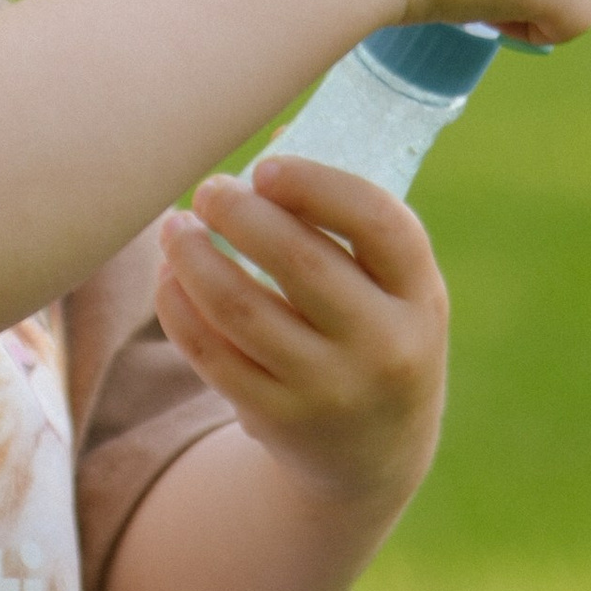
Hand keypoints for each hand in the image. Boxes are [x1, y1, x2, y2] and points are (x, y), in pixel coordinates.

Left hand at [153, 158, 446, 525]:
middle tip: (208, 189)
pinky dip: (179, 306)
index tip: (267, 167)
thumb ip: (344, 222)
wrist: (374, 456)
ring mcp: (330, 389)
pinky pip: (211, 353)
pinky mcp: (278, 419)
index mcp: (420, 295)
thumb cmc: (372, 334)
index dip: (318, 185)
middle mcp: (384, 345)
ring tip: (175, 227)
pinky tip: (170, 276)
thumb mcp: (389, 288)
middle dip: (239, 214)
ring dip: (194, 257)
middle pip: (299, 262)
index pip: (379, 223)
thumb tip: (280, 134)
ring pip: (240, 308)